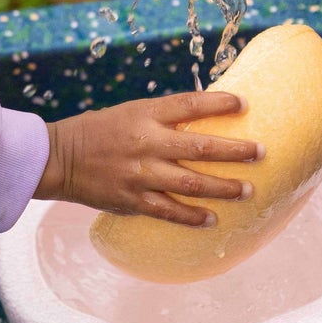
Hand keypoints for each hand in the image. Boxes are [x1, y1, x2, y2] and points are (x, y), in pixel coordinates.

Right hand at [36, 91, 262, 223]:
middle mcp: (146, 143)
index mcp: (146, 115)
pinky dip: (193, 217)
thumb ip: (165, 118)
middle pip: (200, 148)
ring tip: (248, 190)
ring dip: (223, 188)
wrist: (60, 159)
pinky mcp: (132, 200)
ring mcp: (140, 174)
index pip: (190, 104)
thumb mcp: (132, 112)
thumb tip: (206, 122)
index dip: (219, 103)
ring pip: (191, 184)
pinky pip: (169, 211)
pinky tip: (213, 220)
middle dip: (235, 151)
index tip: (245, 103)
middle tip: (261, 152)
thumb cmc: (101, 131)